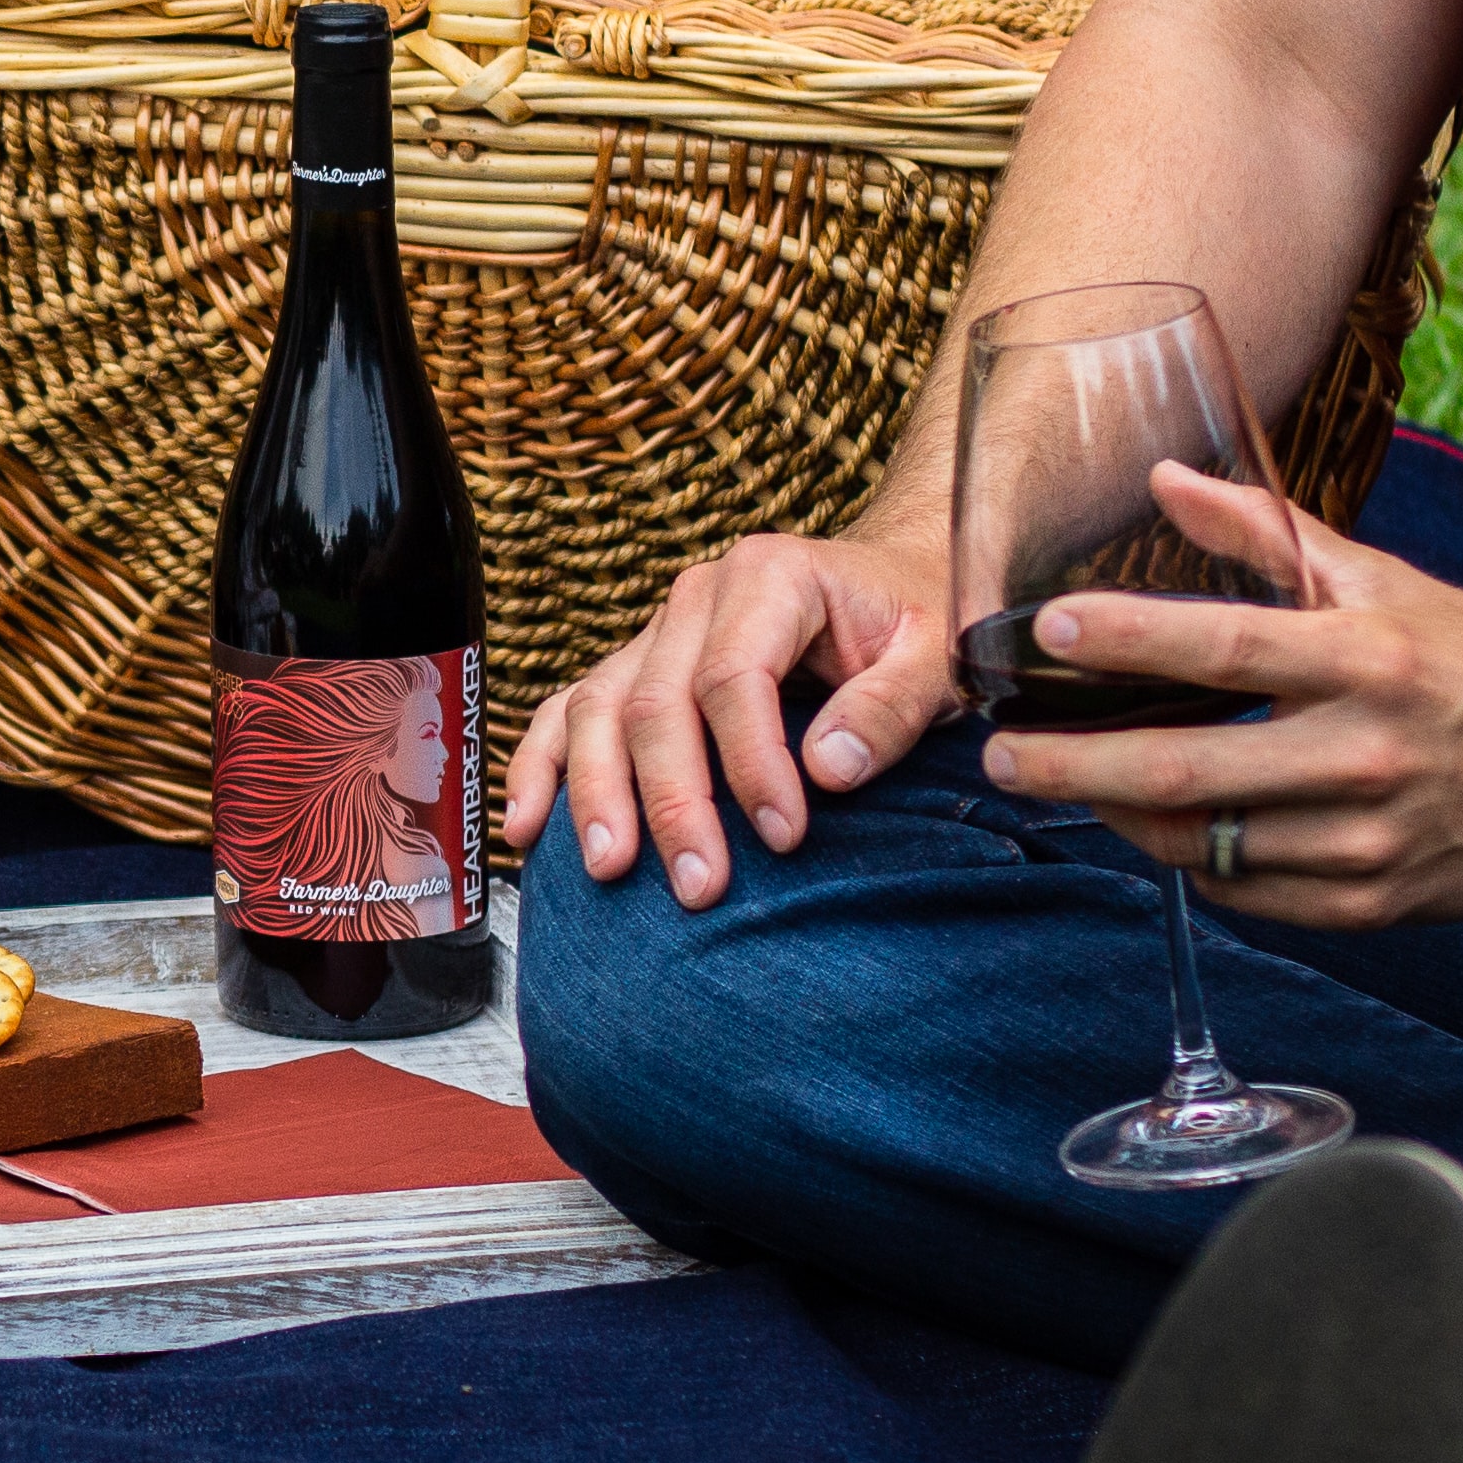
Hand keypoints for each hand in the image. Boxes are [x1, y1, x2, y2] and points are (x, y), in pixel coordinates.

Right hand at [506, 528, 958, 906]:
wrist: (893, 582)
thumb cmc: (914, 622)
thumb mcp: (936, 654)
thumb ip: (891, 706)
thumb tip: (828, 769)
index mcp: (768, 577)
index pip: (734, 678)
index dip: (751, 763)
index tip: (786, 836)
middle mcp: (697, 599)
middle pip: (655, 704)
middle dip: (673, 803)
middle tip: (701, 885)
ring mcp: (655, 635)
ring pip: (598, 712)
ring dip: (597, 796)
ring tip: (609, 868)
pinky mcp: (635, 670)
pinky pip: (568, 714)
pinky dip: (541, 769)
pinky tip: (526, 827)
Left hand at [982, 464, 1462, 927]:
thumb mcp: (1380, 580)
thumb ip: (1265, 534)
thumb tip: (1164, 480)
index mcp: (1367, 659)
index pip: (1221, 647)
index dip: (1124, 640)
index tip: (1045, 632)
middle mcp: (1366, 752)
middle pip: (1181, 772)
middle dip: (1072, 767)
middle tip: (1003, 755)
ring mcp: (1369, 838)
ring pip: (1204, 844)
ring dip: (1121, 818)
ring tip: (1071, 785)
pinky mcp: (1375, 903)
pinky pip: (1248, 894)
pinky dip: (1196, 863)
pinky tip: (1162, 829)